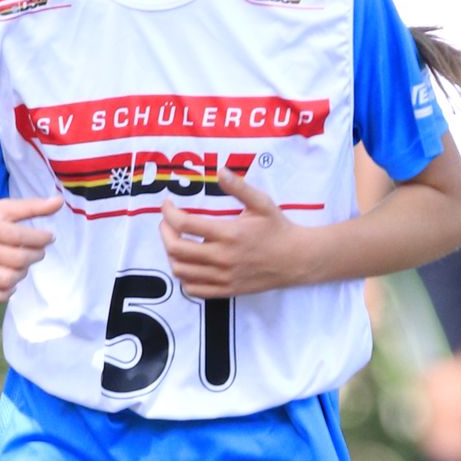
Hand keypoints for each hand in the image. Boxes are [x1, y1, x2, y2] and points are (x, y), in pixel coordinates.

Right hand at [0, 195, 58, 305]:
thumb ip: (30, 207)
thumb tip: (60, 201)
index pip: (17, 235)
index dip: (39, 238)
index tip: (49, 237)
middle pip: (16, 259)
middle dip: (34, 257)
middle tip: (37, 253)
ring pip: (6, 279)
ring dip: (21, 275)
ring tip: (22, 267)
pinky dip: (5, 294)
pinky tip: (10, 285)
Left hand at [161, 170, 308, 295]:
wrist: (296, 260)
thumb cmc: (277, 229)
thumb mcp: (261, 203)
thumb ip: (239, 187)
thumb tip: (220, 170)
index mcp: (229, 233)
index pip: (185, 224)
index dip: (169, 212)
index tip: (167, 205)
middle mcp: (223, 257)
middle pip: (176, 249)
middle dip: (164, 232)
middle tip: (167, 223)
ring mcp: (223, 277)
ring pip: (181, 271)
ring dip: (172, 255)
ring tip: (177, 242)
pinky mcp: (226, 290)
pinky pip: (193, 289)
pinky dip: (184, 277)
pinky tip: (189, 264)